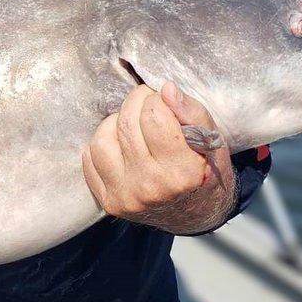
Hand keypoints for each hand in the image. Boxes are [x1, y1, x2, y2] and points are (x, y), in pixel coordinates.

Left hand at [81, 81, 234, 234]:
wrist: (196, 213)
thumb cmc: (204, 169)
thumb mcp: (212, 140)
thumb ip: (192, 112)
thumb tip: (166, 88)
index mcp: (184, 172)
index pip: (154, 115)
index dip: (157, 99)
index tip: (164, 104)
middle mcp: (152, 188)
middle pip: (127, 123)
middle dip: (135, 104)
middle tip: (148, 107)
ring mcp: (126, 197)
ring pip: (102, 140)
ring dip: (115, 124)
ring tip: (134, 128)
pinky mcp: (108, 202)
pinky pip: (89, 159)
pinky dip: (103, 145)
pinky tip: (122, 148)